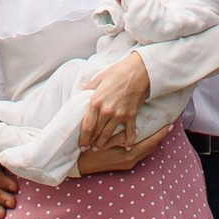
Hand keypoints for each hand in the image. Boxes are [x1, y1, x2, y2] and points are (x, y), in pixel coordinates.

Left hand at [77, 52, 150, 168]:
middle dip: (91, 142)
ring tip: (99, 148)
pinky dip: (128, 141)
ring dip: (103, 144)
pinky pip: (129, 132)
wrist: (138, 70)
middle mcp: (106, 111)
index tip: (81, 144)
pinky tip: (126, 147)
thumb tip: (79, 97)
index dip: (83, 138)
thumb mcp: (98, 78)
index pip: (87, 126)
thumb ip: (88, 90)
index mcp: (96, 101)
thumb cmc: (117, 72)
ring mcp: (119, 114)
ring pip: (109, 135)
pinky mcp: (131, 115)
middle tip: (88, 149)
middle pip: (96, 133)